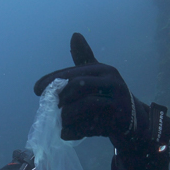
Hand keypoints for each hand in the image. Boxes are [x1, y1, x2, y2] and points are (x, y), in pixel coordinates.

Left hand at [34, 33, 169, 169]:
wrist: (133, 120)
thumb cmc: (109, 96)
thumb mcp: (98, 76)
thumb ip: (84, 60)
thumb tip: (75, 35)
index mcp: (104, 70)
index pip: (73, 72)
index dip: (53, 80)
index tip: (36, 89)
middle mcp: (112, 82)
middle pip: (79, 85)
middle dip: (61, 97)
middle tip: (51, 107)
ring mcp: (117, 101)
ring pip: (87, 105)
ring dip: (68, 115)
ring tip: (59, 121)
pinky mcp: (118, 120)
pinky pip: (93, 126)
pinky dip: (76, 131)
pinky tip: (65, 134)